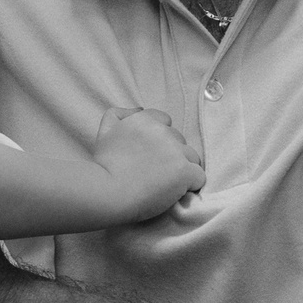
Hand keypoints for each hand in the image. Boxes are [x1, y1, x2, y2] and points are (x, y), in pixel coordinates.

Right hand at [93, 105, 204, 220]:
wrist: (107, 193)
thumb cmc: (103, 167)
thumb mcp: (104, 131)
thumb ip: (119, 114)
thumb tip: (138, 109)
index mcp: (144, 120)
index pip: (165, 121)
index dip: (160, 140)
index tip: (150, 155)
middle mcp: (162, 131)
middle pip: (180, 141)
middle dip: (171, 154)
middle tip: (155, 172)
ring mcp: (175, 151)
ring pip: (192, 158)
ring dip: (183, 169)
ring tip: (166, 183)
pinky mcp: (184, 172)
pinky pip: (199, 177)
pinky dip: (190, 186)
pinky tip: (175, 192)